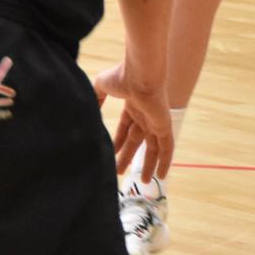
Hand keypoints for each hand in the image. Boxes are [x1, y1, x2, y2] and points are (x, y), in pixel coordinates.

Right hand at [93, 61, 173, 181]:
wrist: (140, 73)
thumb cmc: (122, 76)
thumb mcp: (102, 86)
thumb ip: (96, 96)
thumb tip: (87, 106)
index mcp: (132, 105)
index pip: (125, 128)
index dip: (119, 141)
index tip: (112, 153)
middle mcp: (144, 115)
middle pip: (137, 141)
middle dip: (128, 156)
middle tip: (120, 172)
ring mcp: (155, 121)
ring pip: (152, 148)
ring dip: (146, 165)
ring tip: (142, 181)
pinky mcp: (164, 127)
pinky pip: (166, 149)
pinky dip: (165, 162)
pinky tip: (162, 175)